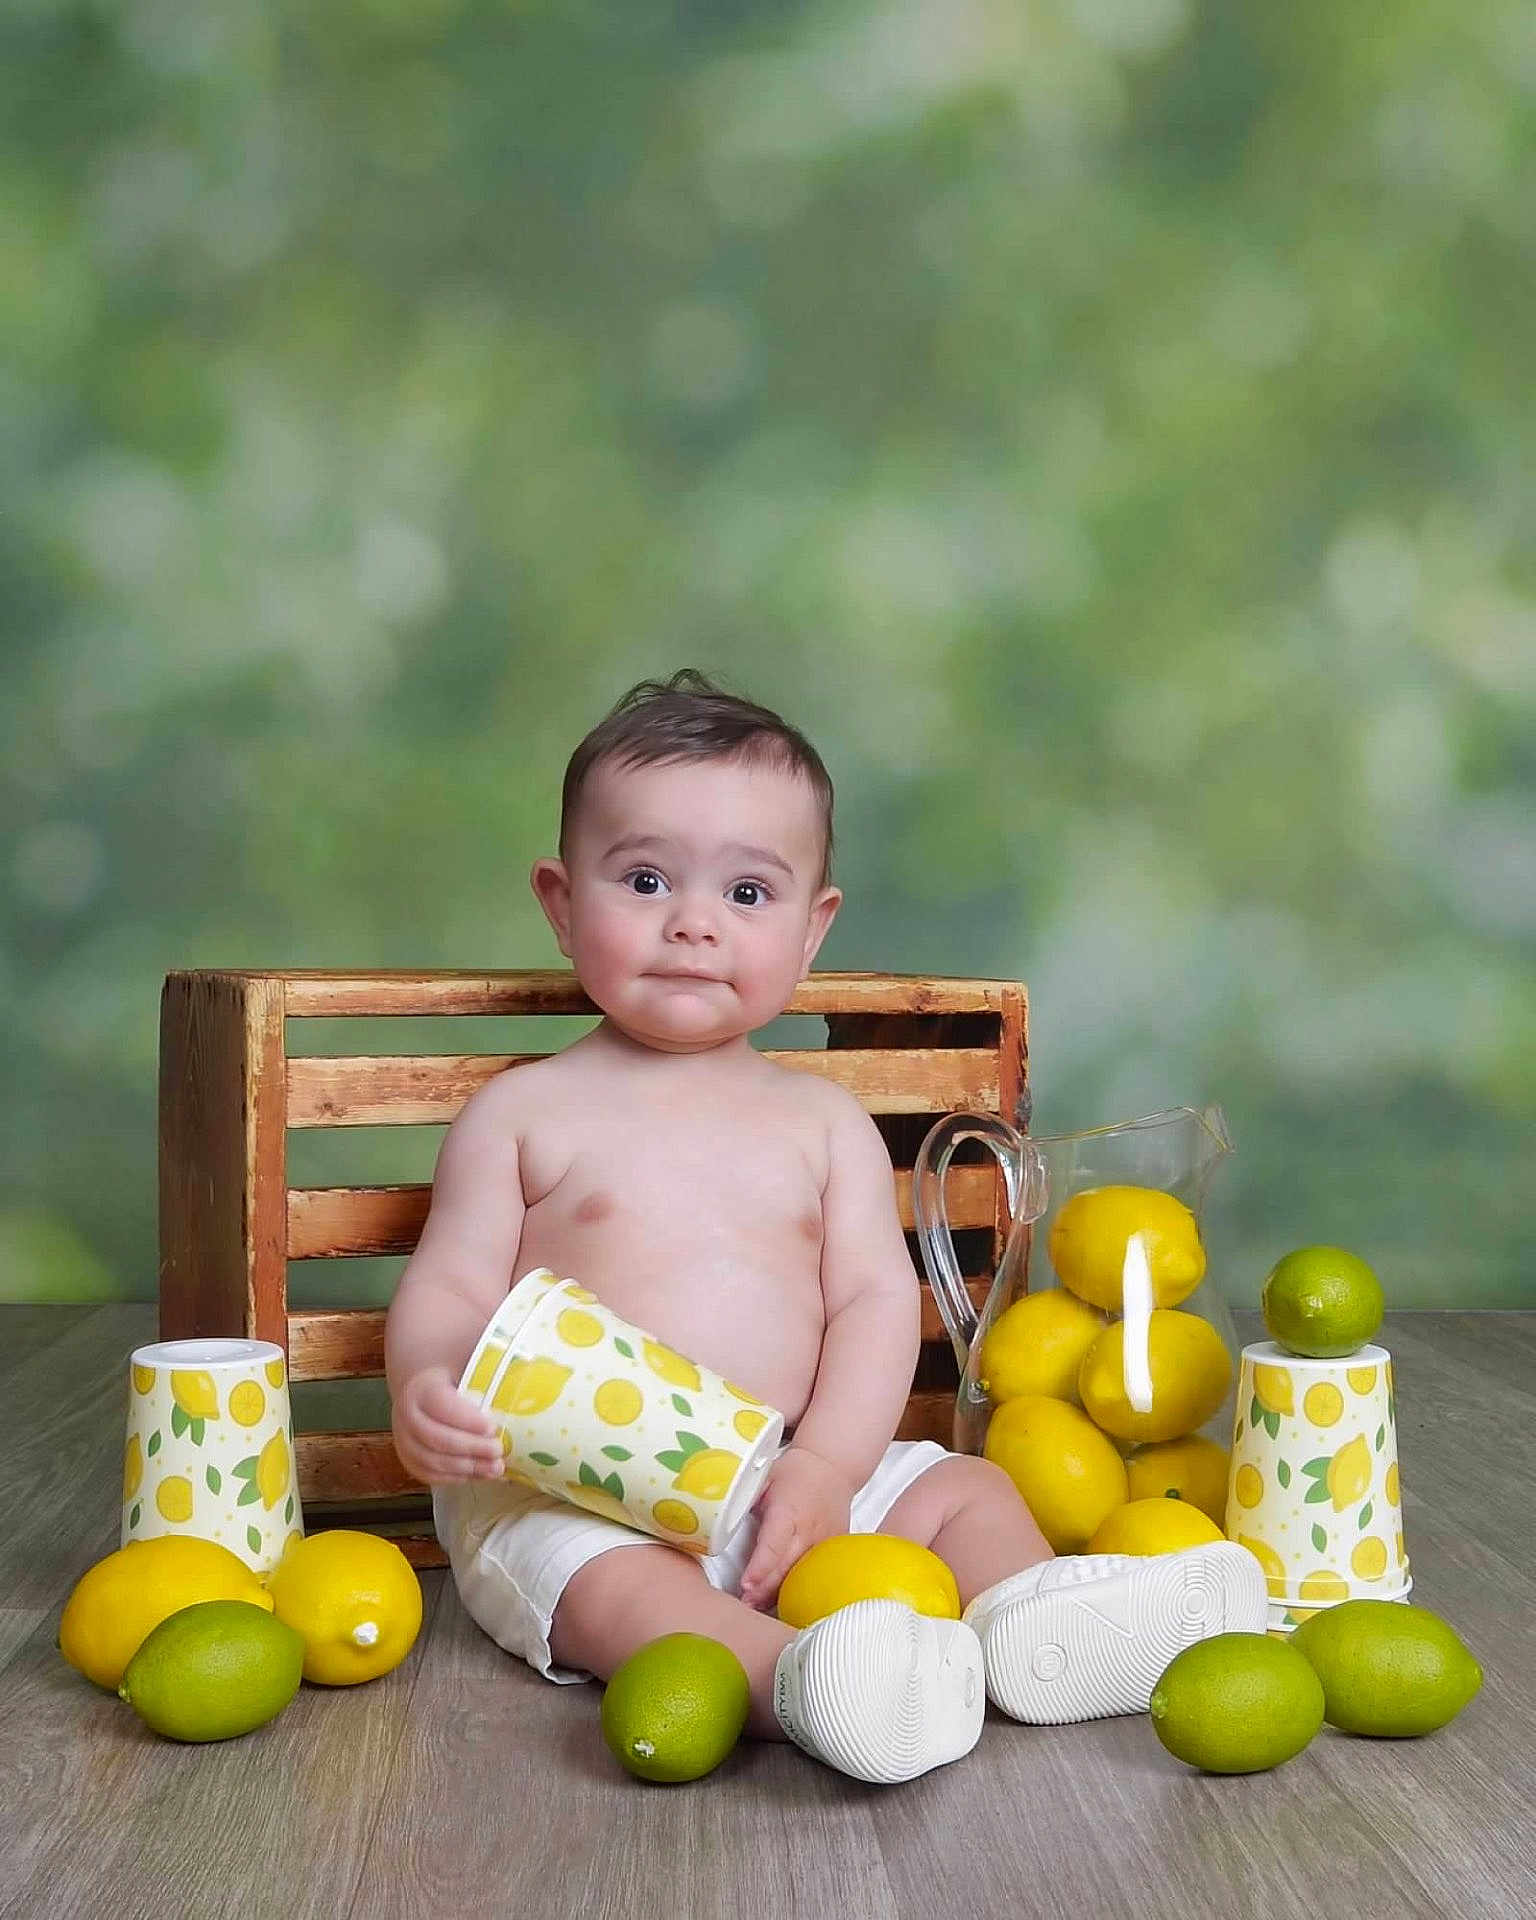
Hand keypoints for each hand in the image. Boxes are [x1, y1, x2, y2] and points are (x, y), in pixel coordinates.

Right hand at [390, 1366, 503, 1485]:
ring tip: (496, 1468)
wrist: (421, 1388)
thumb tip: (529, 1365)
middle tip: (498, 1450)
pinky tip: (479, 1475)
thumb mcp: (465, 1359)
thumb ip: (489, 1362)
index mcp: (422, 1388)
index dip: (467, 1420)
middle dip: (471, 1448)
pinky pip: (430, 1476)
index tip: (493, 1427)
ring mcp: (405, 1441)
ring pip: (433, 1461)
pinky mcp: (409, 1460)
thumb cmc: (451, 1374)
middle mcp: (407, 1415)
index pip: (442, 1406)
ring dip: (467, 1468)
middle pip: (438, 1438)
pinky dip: (456, 1479)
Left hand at [739, 1446, 854, 1611]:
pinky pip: (813, 1574)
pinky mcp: (833, 1552)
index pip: (773, 1545)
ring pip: (800, 1577)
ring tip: (756, 1607)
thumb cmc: (794, 1473)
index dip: (759, 1567)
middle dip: (763, 1589)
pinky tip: (781, 1598)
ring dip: (778, 1594)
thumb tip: (719, 1518)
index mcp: (788, 1511)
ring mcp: (824, 1544)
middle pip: (785, 1568)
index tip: (745, 1584)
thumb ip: (744, 1499)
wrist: (834, 1468)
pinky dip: (797, 1587)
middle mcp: (808, 1531)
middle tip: (743, 1605)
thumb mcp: (765, 1477)